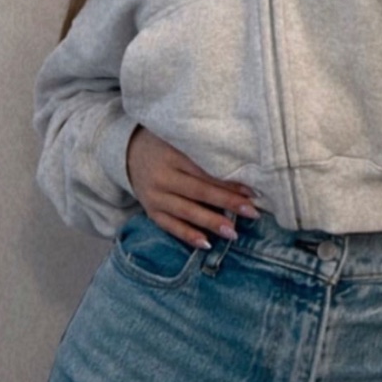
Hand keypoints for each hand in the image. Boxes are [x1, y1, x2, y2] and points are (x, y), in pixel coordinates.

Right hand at [126, 126, 258, 249]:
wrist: (128, 151)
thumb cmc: (164, 141)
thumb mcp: (180, 138)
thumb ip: (204, 148)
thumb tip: (241, 164)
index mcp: (172, 154)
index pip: (206, 170)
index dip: (230, 181)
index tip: (253, 190)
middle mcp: (162, 177)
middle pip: (199, 192)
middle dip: (228, 203)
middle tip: (252, 213)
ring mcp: (154, 196)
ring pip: (186, 212)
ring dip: (211, 223)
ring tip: (233, 232)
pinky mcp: (151, 211)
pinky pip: (170, 226)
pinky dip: (188, 235)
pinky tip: (206, 243)